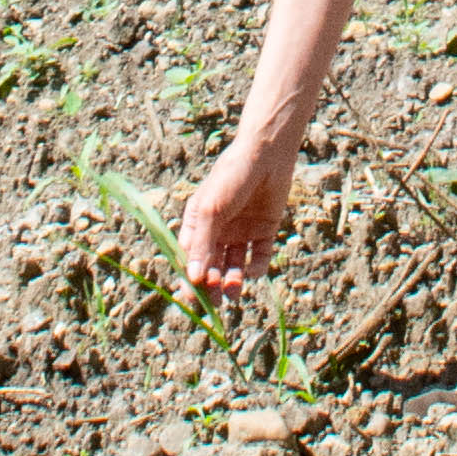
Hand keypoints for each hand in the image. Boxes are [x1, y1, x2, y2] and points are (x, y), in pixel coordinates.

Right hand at [176, 133, 298, 296]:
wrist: (266, 154)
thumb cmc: (230, 177)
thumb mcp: (211, 210)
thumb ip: (202, 245)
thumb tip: (193, 278)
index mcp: (197, 223)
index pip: (190, 257)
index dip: (190, 278)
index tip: (192, 298)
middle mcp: (218, 230)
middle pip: (212, 266)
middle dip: (212, 285)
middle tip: (215, 301)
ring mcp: (241, 231)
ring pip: (233, 266)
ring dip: (232, 281)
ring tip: (233, 290)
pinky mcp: (264, 231)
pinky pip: (258, 257)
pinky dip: (255, 268)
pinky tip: (251, 271)